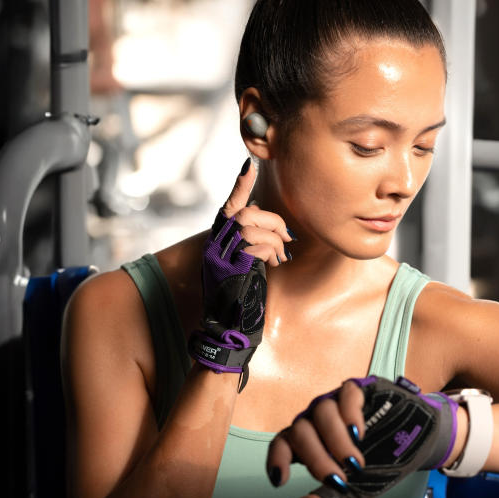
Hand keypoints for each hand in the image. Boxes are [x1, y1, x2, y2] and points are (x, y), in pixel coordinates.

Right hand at [187, 159, 293, 389]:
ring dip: (274, 238)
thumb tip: (265, 224)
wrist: (228, 332)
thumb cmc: (240, 302)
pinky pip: (256, 245)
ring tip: (281, 255)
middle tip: (286, 237)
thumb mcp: (243, 267)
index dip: (239, 186)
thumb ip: (247, 245)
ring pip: (250, 226)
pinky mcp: (230, 269)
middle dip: (271, 221)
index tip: (250, 165)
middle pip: (243, 213)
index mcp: (215, 245)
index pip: (226, 208)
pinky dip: (272, 251)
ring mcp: (219, 259)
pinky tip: (275, 264)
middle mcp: (213, 248)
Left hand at [266, 376, 458, 497]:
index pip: (282, 444)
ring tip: (355, 461)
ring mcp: (337, 403)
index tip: (280, 480)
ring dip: (335, 439)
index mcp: (311, 444)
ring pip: (320, 411)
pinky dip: (349, 413)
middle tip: (340, 480)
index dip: (276, 459)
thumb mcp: (354, 493)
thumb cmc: (381, 466)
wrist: (420, 445)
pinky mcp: (360, 389)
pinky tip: (360, 432)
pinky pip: (345, 393)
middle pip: (300, 431)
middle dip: (317, 459)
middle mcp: (318, 421)